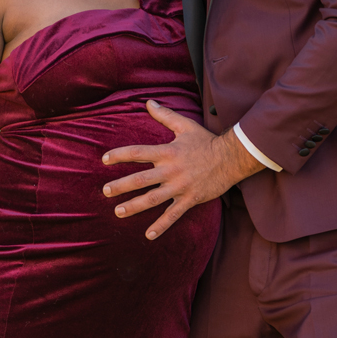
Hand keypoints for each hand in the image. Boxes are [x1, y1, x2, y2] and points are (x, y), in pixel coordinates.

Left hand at [102, 98, 263, 239]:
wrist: (232, 158)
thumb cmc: (206, 141)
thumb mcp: (185, 125)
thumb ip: (165, 115)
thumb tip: (148, 102)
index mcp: (167, 152)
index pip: (138, 153)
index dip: (119, 155)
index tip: (104, 159)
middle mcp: (171, 170)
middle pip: (140, 179)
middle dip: (121, 186)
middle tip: (105, 191)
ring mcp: (180, 187)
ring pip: (152, 199)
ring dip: (134, 206)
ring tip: (118, 212)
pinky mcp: (190, 199)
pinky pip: (173, 215)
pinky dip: (161, 226)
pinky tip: (148, 235)